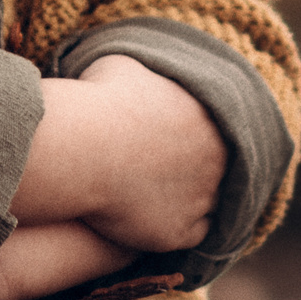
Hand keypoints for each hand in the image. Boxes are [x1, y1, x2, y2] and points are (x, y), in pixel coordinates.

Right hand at [10, 54, 225, 252]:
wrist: (80, 148)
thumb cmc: (99, 100)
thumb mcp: (127, 65)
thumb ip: (148, 72)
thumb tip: (142, 74)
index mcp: (212, 115)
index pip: (217, 128)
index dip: (196, 134)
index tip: (175, 137)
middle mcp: (218, 158)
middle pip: (220, 165)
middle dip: (200, 165)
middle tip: (171, 166)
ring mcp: (203, 197)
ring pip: (211, 202)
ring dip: (194, 198)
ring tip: (165, 194)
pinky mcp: (181, 231)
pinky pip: (194, 234)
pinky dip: (180, 227)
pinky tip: (162, 218)